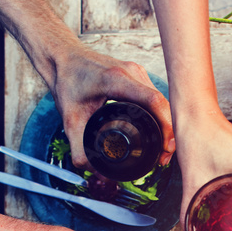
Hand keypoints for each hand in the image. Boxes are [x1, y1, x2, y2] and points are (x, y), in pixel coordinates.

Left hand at [51, 44, 174, 167]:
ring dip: (166, 123)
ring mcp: (137, 71)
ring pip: (162, 99)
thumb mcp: (70, 120)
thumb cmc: (67, 81)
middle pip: (162, 103)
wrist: (63, 58)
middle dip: (168, 131)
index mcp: (117, 79)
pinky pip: (155, 95)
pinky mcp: (137, 74)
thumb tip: (95, 172)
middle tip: (164, 156)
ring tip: (163, 147)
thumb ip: (80, 149)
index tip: (166, 147)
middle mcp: (131, 72)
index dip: (165, 126)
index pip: (153, 102)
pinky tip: (157, 129)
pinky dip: (160, 114)